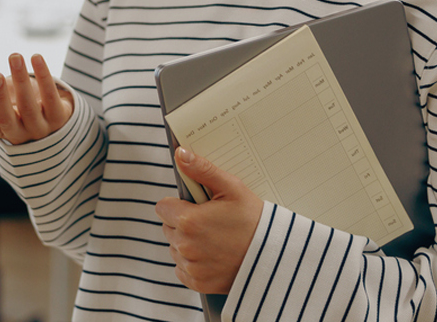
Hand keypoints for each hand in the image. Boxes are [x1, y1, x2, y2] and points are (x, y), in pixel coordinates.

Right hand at [0, 53, 73, 144]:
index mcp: (0, 129)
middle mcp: (20, 133)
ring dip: (21, 80)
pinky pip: (51, 97)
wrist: (49, 105)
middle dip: (0, 97)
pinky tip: (36, 58)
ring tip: (15, 57)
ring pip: (30, 107)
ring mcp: (41, 127)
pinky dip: (44, 76)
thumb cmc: (14, 100)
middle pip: (8, 119)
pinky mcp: (60, 117)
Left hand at [156, 147, 264, 293]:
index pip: (162, 207)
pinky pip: (182, 269)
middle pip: (168, 227)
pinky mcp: (197, 283)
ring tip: (214, 239)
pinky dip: (193, 262)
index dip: (178, 204)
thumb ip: (202, 169)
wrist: (274, 256)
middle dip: (182, 222)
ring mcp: (191, 266)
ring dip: (187, 243)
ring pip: (175, 248)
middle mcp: (185, 245)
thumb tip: (180, 154)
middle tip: (209, 221)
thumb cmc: (254, 220)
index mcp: (188, 220)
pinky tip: (213, 255)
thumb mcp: (232, 188)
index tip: (195, 206)